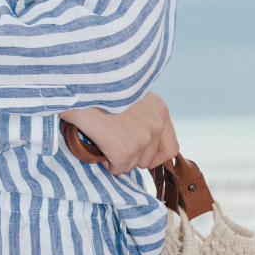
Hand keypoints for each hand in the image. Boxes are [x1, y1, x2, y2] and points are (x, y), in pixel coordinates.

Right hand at [58, 93, 177, 175]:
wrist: (83, 85)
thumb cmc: (102, 88)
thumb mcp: (131, 94)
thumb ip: (143, 115)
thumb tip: (141, 141)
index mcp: (160, 110)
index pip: (171, 148)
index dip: (154, 156)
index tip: (138, 154)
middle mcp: (156, 125)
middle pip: (148, 160)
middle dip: (130, 157)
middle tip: (113, 142)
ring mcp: (142, 138)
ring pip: (131, 166)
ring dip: (116, 159)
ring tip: (104, 139)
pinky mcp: (126, 150)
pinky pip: (117, 169)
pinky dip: (106, 163)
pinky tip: (99, 145)